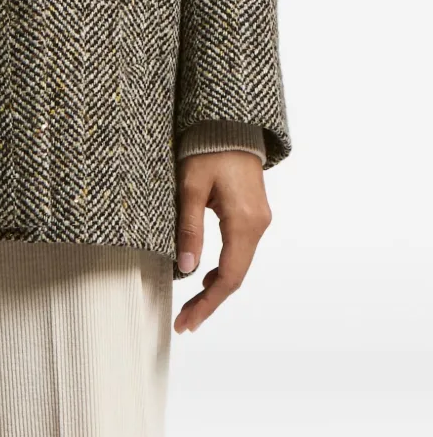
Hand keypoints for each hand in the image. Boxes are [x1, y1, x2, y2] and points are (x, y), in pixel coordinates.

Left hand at [174, 149, 271, 333]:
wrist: (230, 122)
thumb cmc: (208, 148)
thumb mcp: (191, 186)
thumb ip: (189, 227)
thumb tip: (186, 269)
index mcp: (245, 221)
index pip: (229, 276)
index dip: (208, 303)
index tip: (187, 322)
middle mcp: (259, 225)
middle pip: (236, 276)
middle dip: (210, 301)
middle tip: (184, 321)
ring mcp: (259, 220)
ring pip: (239, 264)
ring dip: (216, 286)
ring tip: (190, 305)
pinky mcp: (253, 213)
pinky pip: (240, 249)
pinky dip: (223, 267)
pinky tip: (205, 275)